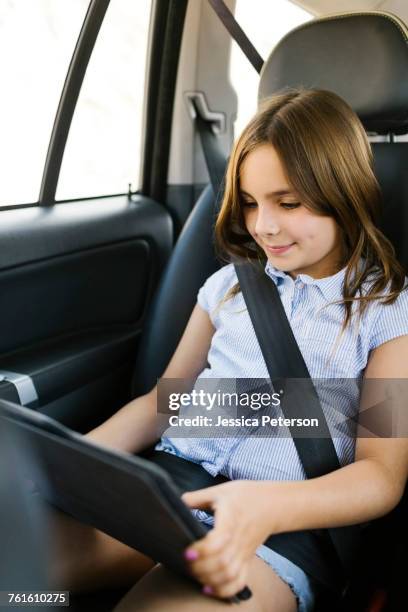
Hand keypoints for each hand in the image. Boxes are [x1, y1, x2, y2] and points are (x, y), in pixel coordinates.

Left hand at [181, 480, 272, 598]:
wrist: (272, 504)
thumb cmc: (245, 495)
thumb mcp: (220, 490)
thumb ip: (196, 498)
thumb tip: (174, 502)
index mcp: (231, 519)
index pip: (219, 541)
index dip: (202, 550)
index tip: (187, 551)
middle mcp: (239, 539)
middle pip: (222, 563)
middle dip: (200, 567)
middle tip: (186, 561)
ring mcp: (244, 552)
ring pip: (229, 575)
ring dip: (210, 579)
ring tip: (195, 573)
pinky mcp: (247, 560)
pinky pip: (239, 582)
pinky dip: (224, 590)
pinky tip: (208, 588)